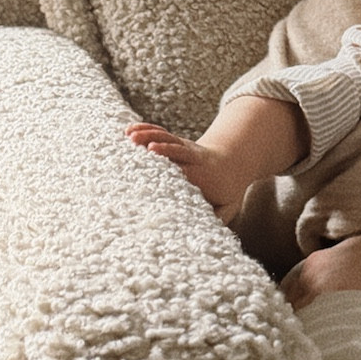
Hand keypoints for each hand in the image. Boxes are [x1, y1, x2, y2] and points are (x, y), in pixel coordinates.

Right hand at [127, 123, 249, 222]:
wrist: (231, 165)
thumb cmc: (225, 191)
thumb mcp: (228, 205)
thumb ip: (219, 216)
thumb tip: (209, 228)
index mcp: (203, 173)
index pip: (186, 170)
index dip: (175, 169)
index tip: (163, 169)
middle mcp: (192, 157)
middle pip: (176, 149)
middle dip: (162, 148)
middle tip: (146, 147)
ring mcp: (183, 147)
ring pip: (166, 138)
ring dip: (148, 135)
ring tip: (130, 136)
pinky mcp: (175, 142)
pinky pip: (160, 133)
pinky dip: (145, 130)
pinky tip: (129, 131)